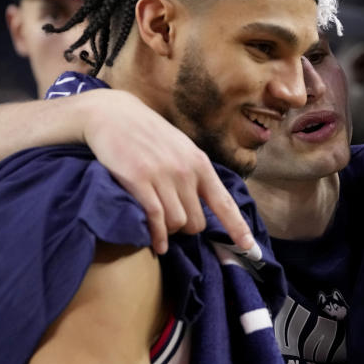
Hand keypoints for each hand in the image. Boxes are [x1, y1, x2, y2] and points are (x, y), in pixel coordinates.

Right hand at [80, 89, 255, 254]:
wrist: (114, 115)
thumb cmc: (149, 135)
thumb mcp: (182, 149)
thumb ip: (195, 174)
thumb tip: (207, 204)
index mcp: (200, 164)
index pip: (224, 203)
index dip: (237, 228)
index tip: (249, 247)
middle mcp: (186, 171)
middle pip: (198, 221)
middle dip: (188, 229)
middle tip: (174, 224)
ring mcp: (162, 176)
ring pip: (178, 223)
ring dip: (170, 232)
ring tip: (160, 227)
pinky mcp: (138, 180)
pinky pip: (155, 218)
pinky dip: (157, 237)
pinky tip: (157, 245)